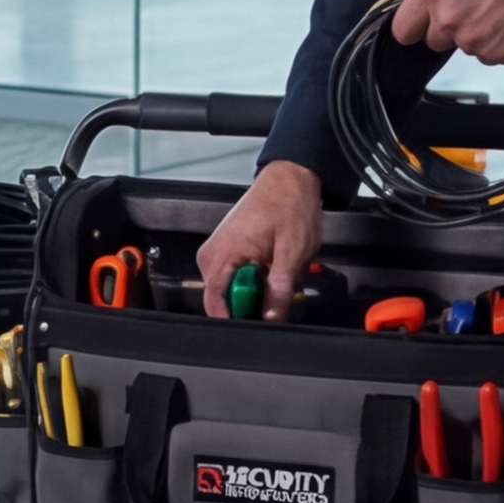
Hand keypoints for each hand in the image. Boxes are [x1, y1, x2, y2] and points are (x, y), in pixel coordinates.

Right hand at [193, 160, 330, 320]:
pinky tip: (274, 268)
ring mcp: (218, 255)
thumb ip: (280, 289)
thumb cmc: (289, 205)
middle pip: (226, 302)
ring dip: (261, 291)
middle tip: (281, 290)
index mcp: (221, 255)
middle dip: (256, 304)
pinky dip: (259, 281)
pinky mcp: (227, 255)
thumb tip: (272, 319)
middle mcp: (211, 257)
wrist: (289, 180)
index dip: (239, 319)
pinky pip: (238, 281)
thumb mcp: (292, 251)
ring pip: (235, 293)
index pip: (215, 305)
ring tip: (280, 272)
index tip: (263, 322)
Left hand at [391, 0, 503, 65]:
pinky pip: (487, 54)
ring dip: (474, 33)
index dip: (413, 26)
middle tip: (470, 6)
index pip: (403, 30)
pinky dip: (496, 42)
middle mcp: (448, 20)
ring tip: (495, 8)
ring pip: (463, 46)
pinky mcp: (496, 54)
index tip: (420, 24)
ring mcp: (472, 41)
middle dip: (447, 27)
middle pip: (433, 40)